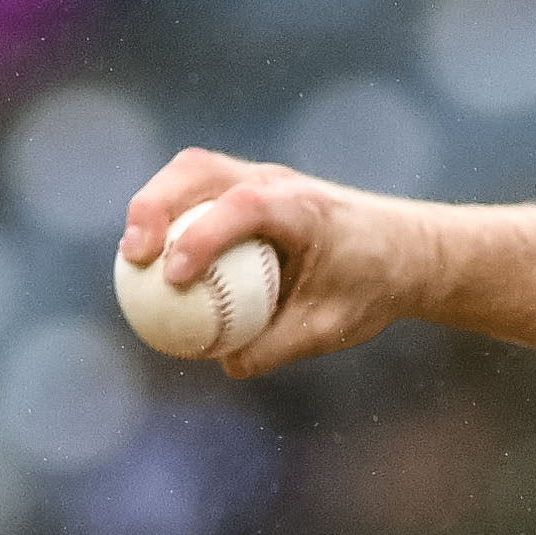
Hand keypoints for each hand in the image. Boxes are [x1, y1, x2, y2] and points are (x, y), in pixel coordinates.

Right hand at [119, 149, 415, 377]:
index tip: (175, 276)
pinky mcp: (246, 186)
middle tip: (134, 257)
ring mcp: (258, 177)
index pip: (245, 206)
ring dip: (153, 204)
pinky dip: (168, 214)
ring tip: (132, 256)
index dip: (202, 235)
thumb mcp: (333, 327)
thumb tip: (226, 364)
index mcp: (303, 209)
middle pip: (199, 170)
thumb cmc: (371, 288)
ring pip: (190, 172)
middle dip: (155, 207)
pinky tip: (151, 258)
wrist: (404, 249)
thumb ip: (281, 345)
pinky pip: (196, 191)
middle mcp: (276, 181)